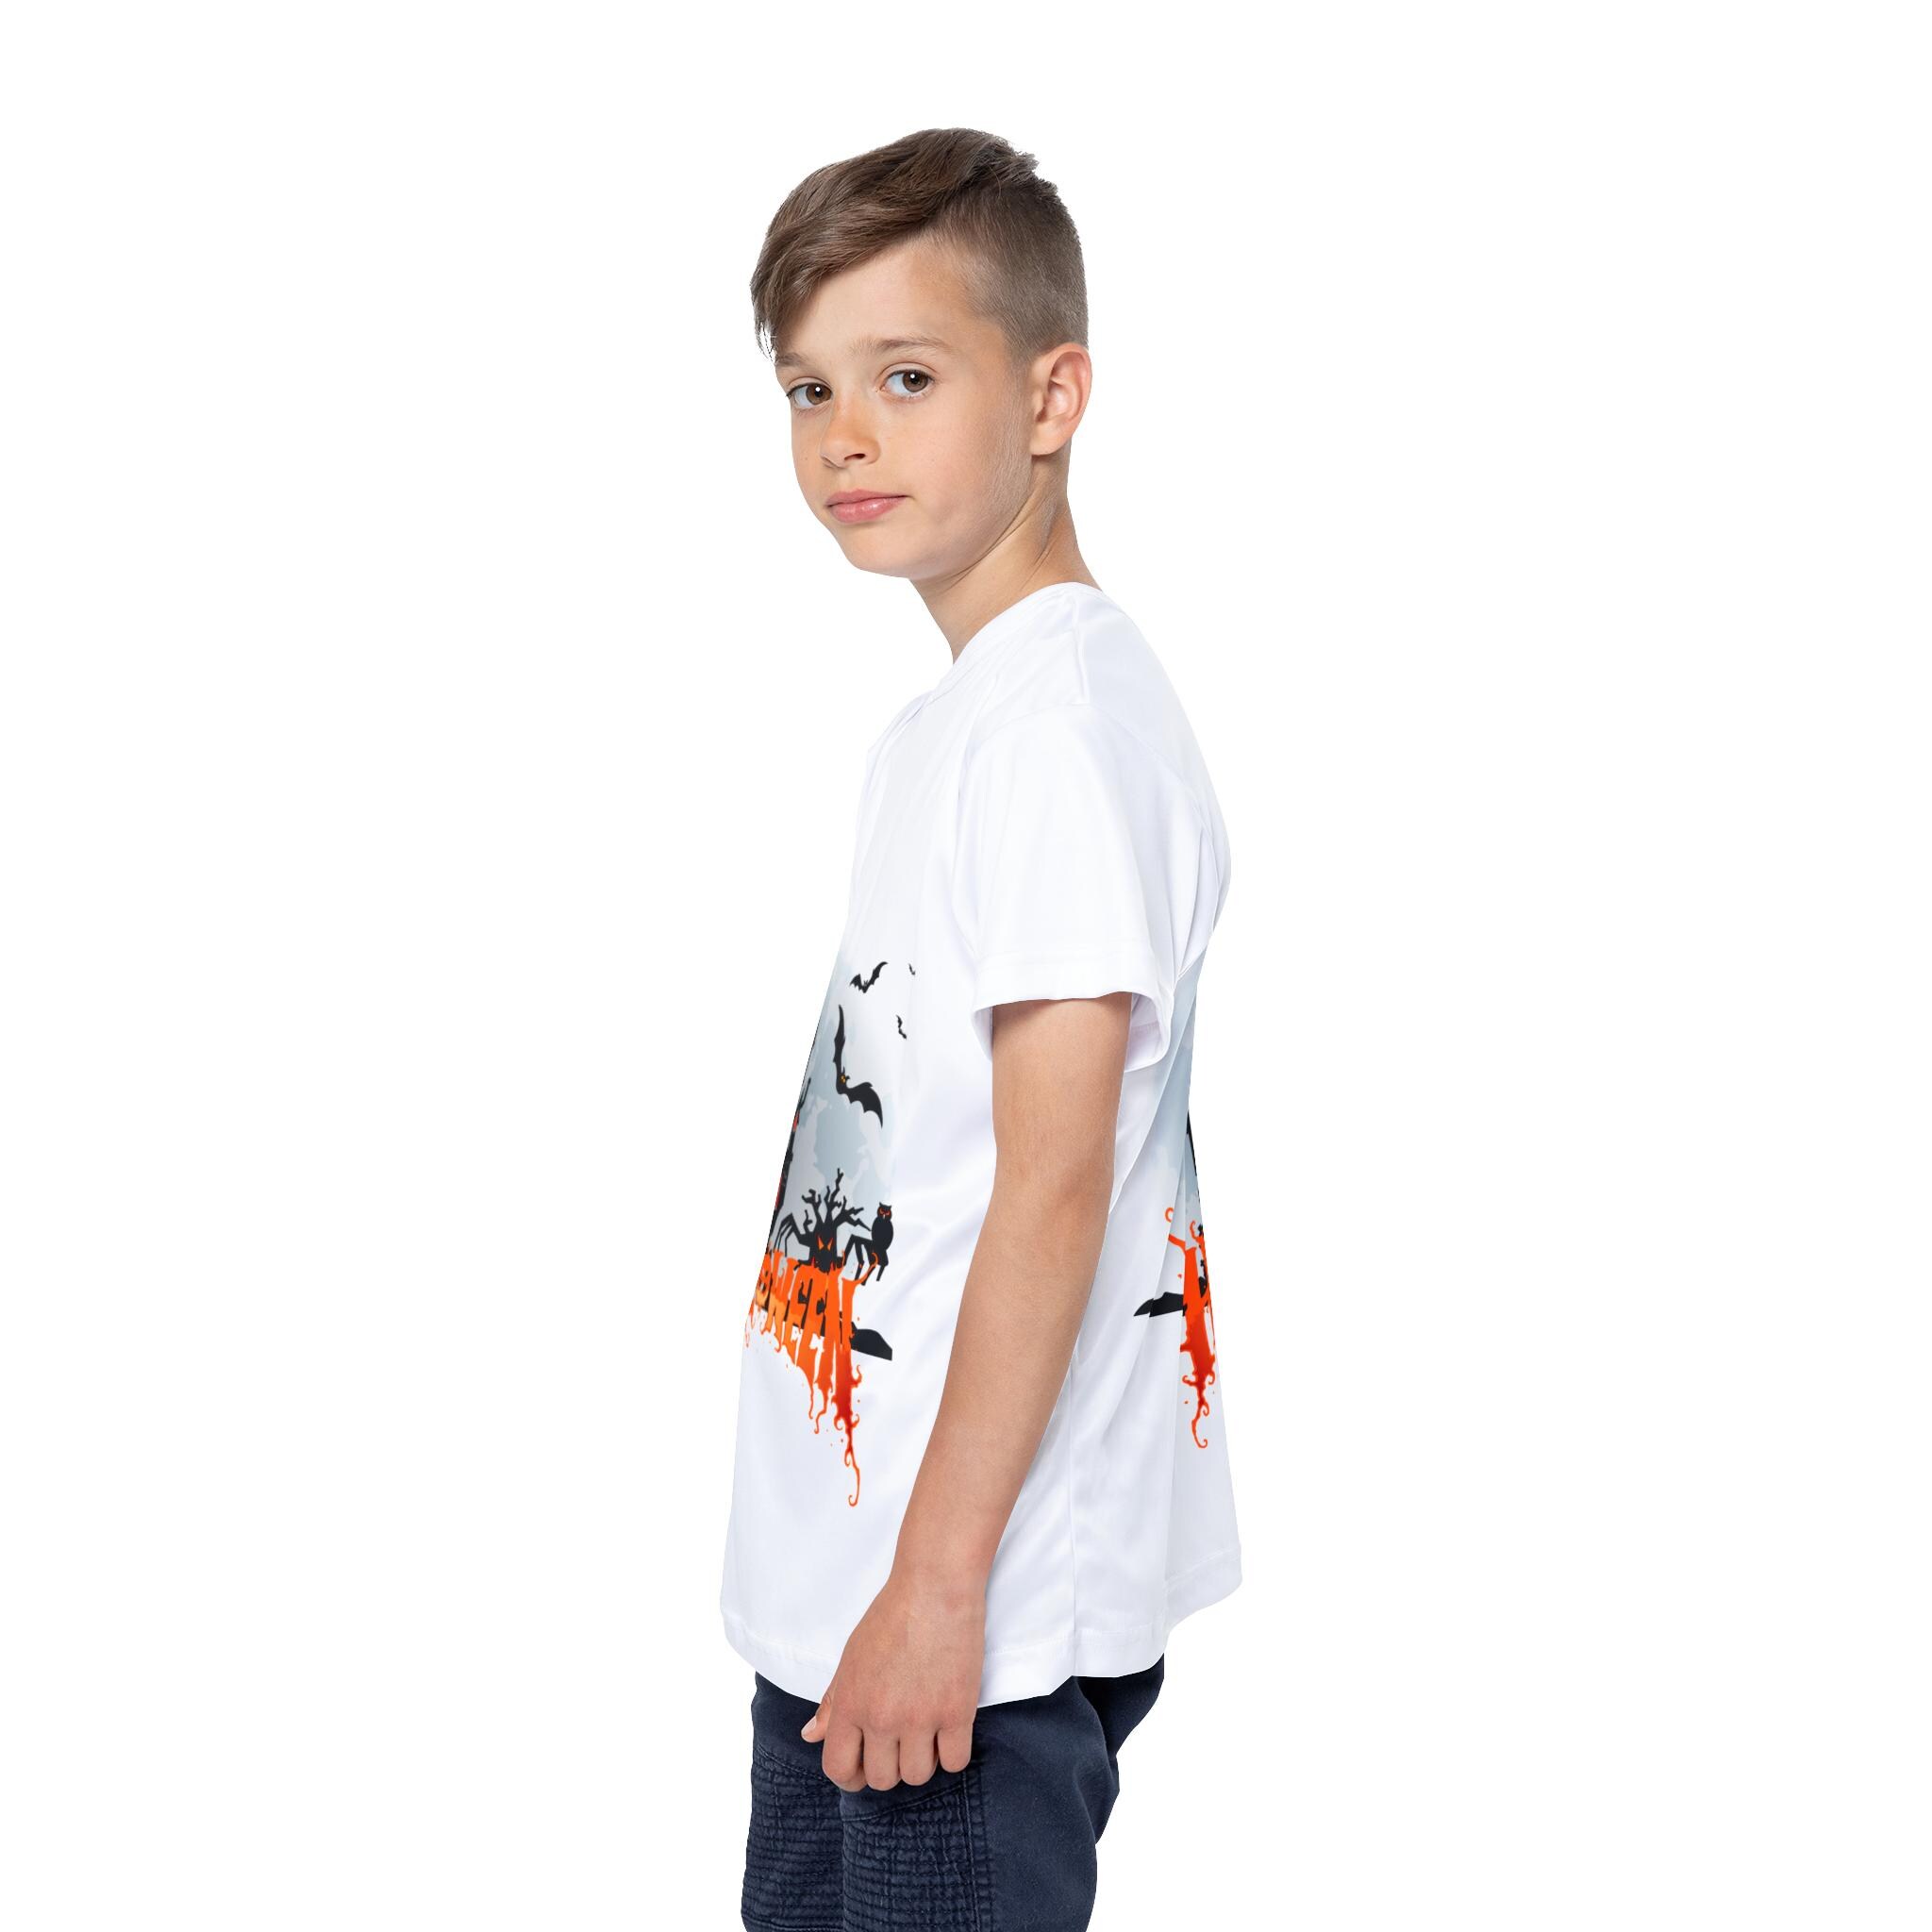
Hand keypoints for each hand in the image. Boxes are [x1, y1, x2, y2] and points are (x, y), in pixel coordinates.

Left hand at [799, 1565, 984, 1790]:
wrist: (935, 1587)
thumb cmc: (892, 1615)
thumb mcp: (852, 1655)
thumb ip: (832, 1700)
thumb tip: (810, 1735)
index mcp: (850, 1703)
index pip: (838, 1768)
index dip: (850, 1777)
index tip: (864, 1768)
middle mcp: (881, 1717)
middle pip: (882, 1780)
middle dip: (890, 1766)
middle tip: (901, 1741)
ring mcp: (920, 1717)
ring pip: (918, 1775)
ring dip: (923, 1759)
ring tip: (927, 1730)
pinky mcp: (958, 1712)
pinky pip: (954, 1762)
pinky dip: (953, 1751)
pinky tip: (950, 1728)